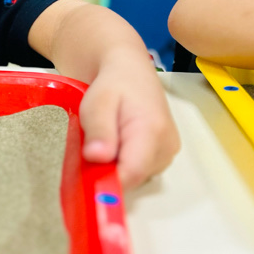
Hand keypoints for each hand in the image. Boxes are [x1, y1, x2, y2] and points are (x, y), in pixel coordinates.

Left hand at [78, 56, 179, 189]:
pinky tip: (114, 144)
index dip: (107, 182)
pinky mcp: (162, 155)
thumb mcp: (97, 102)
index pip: (132, 174)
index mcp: (153, 132)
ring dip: (114, 167)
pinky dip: (121, 164)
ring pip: (134, 177)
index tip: (86, 176)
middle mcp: (166, 146)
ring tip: (105, 141)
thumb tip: (99, 157)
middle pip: (132, 178)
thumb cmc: (113, 84)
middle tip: (93, 147)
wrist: (128, 71)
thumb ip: (99, 129)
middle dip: (107, 171)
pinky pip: (138, 171)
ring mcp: (167, 152)